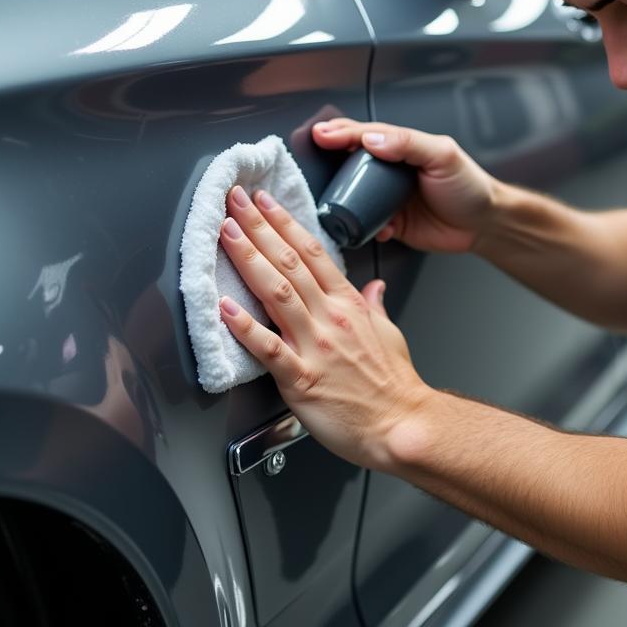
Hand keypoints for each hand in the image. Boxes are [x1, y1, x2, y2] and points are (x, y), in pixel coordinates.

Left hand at [217, 185, 429, 468]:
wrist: (402, 425)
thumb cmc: (395, 386)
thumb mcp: (390, 333)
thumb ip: (374, 305)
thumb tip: (374, 286)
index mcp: (348, 304)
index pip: (312, 252)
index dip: (285, 223)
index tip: (265, 202)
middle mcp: (330, 318)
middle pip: (289, 262)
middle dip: (259, 227)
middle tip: (234, 201)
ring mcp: (315, 346)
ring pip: (277, 292)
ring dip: (249, 259)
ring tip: (227, 233)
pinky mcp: (301, 379)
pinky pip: (268, 348)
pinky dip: (244, 327)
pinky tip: (224, 307)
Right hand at [312, 119, 497, 252]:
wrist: (484, 224)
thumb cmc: (469, 186)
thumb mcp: (442, 156)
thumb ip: (409, 144)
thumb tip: (373, 140)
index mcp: (403, 147)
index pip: (366, 135)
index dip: (342, 133)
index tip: (322, 134)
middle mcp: (391, 170)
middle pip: (351, 162)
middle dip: (331, 160)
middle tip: (314, 158)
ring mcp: (389, 197)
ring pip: (354, 195)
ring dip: (342, 198)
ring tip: (332, 199)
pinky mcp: (391, 223)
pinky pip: (367, 225)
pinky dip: (365, 227)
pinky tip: (372, 228)